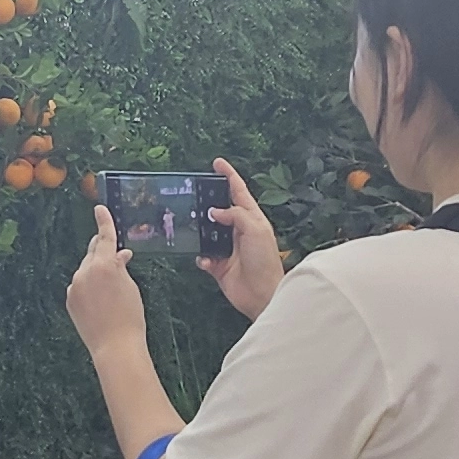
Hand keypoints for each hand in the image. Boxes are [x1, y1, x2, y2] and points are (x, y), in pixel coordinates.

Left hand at [66, 204, 148, 355]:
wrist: (115, 346)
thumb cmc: (130, 316)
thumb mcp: (130, 288)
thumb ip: (121, 268)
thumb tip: (120, 255)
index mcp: (104, 265)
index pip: (105, 237)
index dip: (104, 221)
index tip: (99, 208)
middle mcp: (85, 272)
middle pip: (94, 252)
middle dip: (103, 250)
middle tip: (115, 252)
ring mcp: (75, 286)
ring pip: (86, 270)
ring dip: (97, 271)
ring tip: (112, 288)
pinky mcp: (70, 299)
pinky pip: (80, 285)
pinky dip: (89, 286)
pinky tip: (101, 300)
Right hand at [196, 158, 282, 319]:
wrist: (262, 295)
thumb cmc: (265, 262)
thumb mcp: (255, 230)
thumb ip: (235, 215)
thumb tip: (215, 211)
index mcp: (251, 219)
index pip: (238, 192)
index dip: (228, 176)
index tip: (217, 163)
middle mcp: (239, 231)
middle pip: (220, 210)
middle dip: (208, 202)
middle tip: (195, 194)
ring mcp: (228, 248)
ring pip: (208, 232)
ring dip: (200, 230)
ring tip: (193, 225)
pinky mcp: (219, 265)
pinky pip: (203, 256)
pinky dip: (201, 256)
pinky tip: (205, 259)